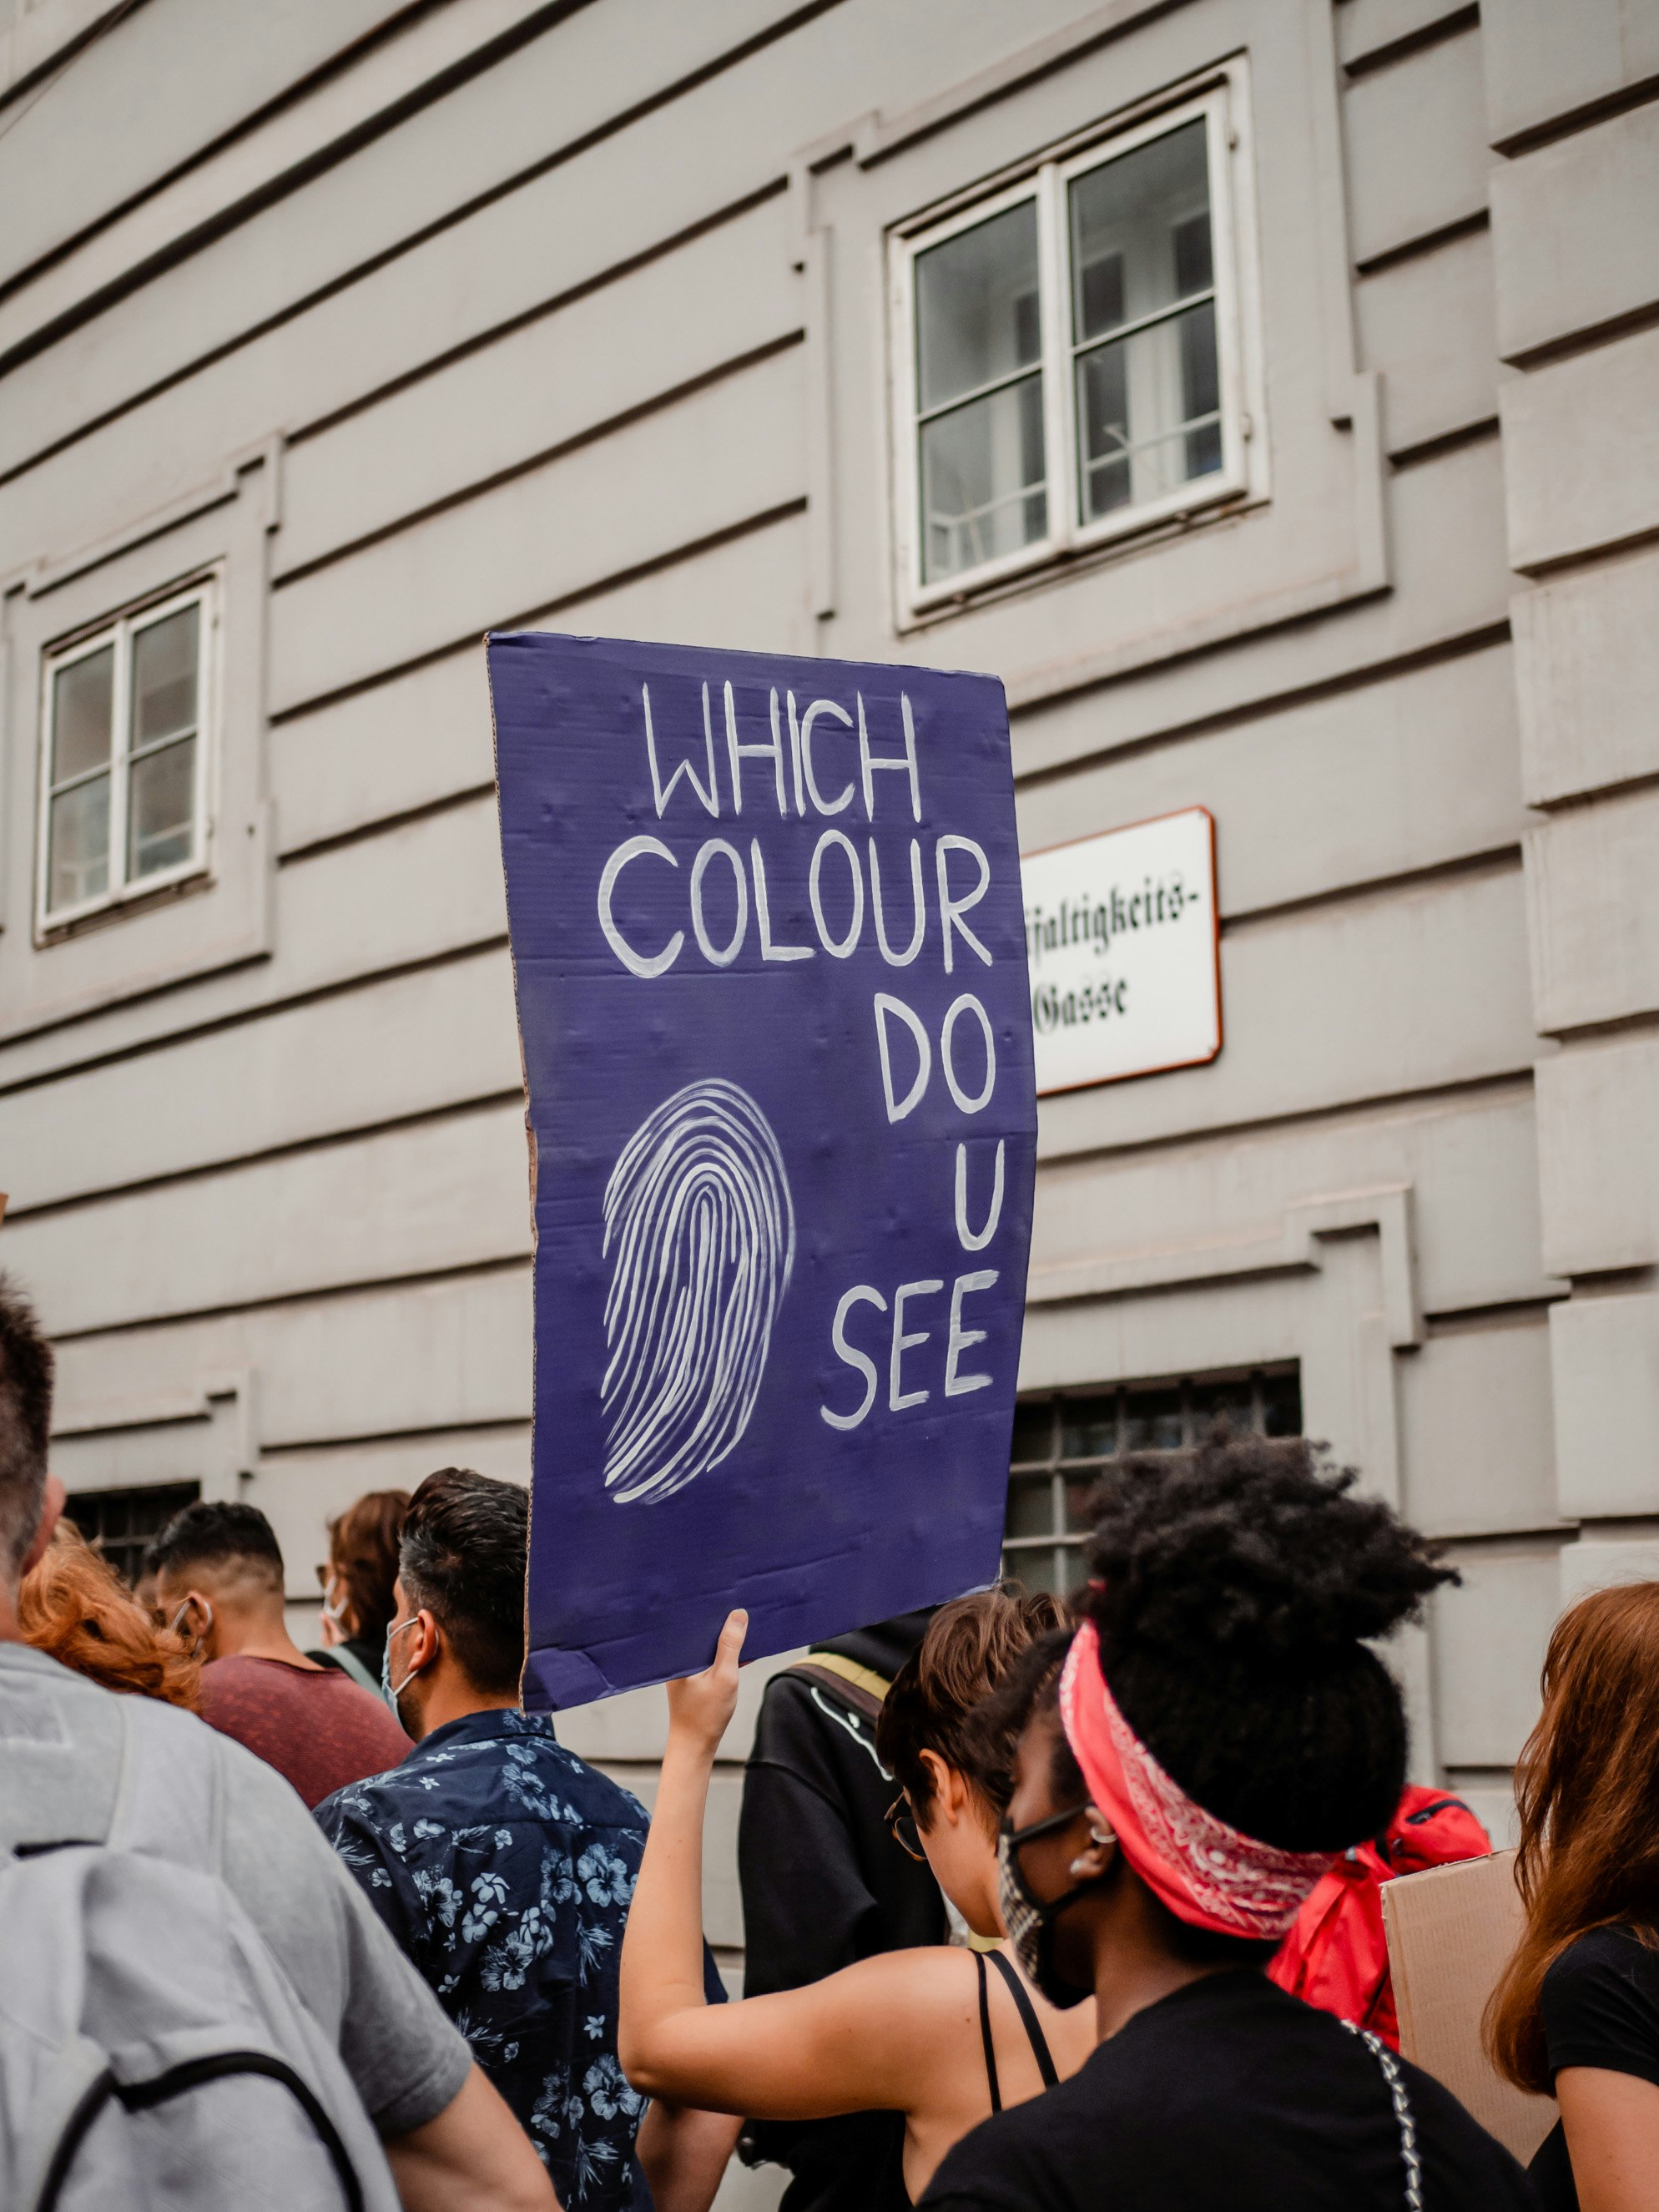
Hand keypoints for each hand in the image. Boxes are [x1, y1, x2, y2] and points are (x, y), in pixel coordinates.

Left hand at [666, 1610, 746, 1756]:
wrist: (694, 1746)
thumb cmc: (706, 1715)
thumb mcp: (725, 1677)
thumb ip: (731, 1645)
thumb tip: (739, 1614)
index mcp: (678, 1653)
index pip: (693, 1620)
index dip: (710, 1605)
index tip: (727, 1590)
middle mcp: (677, 1656)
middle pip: (700, 1629)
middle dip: (719, 1617)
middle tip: (740, 1598)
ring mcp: (685, 1666)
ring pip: (707, 1643)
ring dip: (723, 1635)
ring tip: (743, 1617)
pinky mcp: (693, 1675)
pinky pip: (709, 1656)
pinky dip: (723, 1651)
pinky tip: (741, 1645)